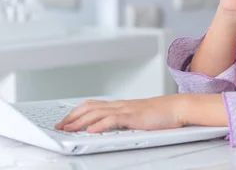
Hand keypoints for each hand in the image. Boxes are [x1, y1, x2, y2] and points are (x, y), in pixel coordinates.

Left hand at [54, 95, 185, 132]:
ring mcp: (125, 109)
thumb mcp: (137, 117)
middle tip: (60, 125)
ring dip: (80, 121)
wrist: (176, 108)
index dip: (76, 112)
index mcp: (119, 105)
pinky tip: (91, 130)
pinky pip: (112, 120)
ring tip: (69, 129)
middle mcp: (119, 105)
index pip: (92, 105)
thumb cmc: (160, 114)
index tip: (65, 121)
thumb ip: (123, 121)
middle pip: (89, 107)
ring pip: (97, 113)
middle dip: (72, 116)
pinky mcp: (133, 116)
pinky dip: (99, 125)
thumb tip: (109, 128)